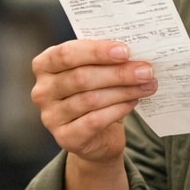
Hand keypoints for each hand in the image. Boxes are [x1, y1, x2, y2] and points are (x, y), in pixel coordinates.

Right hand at [30, 39, 156, 164]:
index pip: (66, 53)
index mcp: (45, 65)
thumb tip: (134, 53)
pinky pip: (94, 121)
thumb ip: (106, 59)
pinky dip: (117, 110)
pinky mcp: (64, 137)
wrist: (96, 134)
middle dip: (118, 73)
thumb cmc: (95, 92)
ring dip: (123, 91)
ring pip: (90, 100)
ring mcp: (50, 116)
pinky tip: (133, 102)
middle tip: (146, 71)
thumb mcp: (96, 70)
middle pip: (81, 78)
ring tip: (146, 85)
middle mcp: (42, 91)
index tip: (125, 51)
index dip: (96, 51)